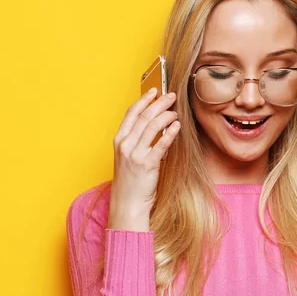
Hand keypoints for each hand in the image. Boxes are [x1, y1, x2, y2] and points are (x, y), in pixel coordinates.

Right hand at [109, 88, 179, 231]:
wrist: (127, 205)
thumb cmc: (130, 182)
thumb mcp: (128, 158)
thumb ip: (137, 141)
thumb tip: (155, 124)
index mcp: (119, 141)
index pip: (131, 113)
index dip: (144, 100)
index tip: (155, 90)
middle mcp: (125, 145)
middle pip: (144, 116)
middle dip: (159, 103)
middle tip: (172, 96)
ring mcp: (135, 155)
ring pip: (152, 126)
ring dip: (166, 115)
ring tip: (176, 111)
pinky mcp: (147, 165)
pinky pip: (161, 144)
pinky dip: (170, 132)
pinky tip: (177, 126)